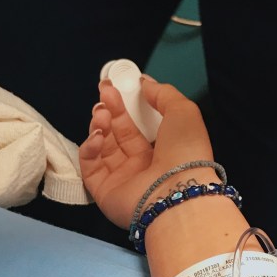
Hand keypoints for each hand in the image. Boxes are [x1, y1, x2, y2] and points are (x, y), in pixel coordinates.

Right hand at [79, 76, 214, 229]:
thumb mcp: (183, 112)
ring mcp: (122, 179)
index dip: (125, 105)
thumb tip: (145, 83)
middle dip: (109, 110)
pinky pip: (90, 166)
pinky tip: (97, 136)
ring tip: (102, 113)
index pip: (137, 125)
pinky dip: (89, 148)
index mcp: (162, 150)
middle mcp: (142, 165)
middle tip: (105, 93)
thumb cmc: (187, 153)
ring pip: (102, 147)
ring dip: (99, 125)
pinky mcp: (105, 191)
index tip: (116, 86)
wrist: (178, 193)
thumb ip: (163, 94)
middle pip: (117, 133)